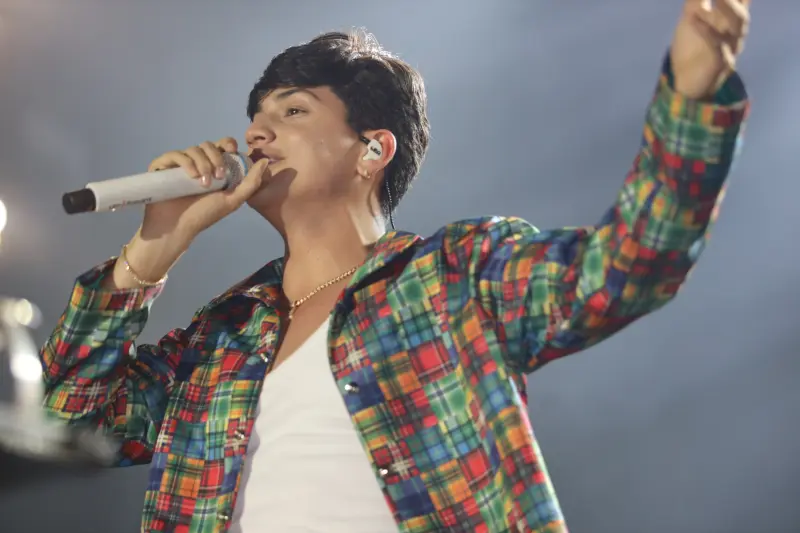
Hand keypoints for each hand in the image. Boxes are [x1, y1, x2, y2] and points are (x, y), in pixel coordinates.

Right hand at [142, 137, 268, 242]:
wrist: (178, 227)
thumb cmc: (204, 215)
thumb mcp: (233, 200)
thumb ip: (251, 183)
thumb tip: (264, 162)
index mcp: (213, 167)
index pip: (221, 145)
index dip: (227, 144)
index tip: (232, 151)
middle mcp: (197, 163)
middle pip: (208, 145)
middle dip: (216, 158)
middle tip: (218, 176)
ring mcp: (179, 164)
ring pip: (193, 149)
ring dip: (202, 163)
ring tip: (203, 183)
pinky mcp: (163, 167)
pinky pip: (174, 154)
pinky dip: (186, 162)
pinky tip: (192, 176)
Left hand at [670, 0, 750, 98]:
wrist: (685, 82)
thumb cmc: (691, 48)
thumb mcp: (691, 19)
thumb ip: (696, 1)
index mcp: (731, 20)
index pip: (742, 0)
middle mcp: (735, 32)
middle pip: (742, 11)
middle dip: (734, 0)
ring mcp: (730, 47)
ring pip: (737, 26)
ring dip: (726, 9)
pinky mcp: (720, 63)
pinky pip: (716, 46)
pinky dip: (706, 31)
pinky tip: (693, 19)